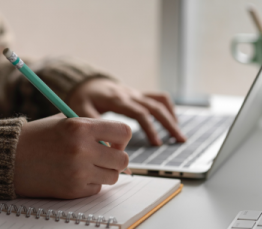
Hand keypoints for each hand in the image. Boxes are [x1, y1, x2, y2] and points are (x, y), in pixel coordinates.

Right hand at [14, 113, 131, 198]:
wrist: (10, 158)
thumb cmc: (38, 137)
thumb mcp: (65, 121)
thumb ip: (93, 128)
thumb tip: (119, 144)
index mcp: (81, 127)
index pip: (124, 132)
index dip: (121, 138)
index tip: (112, 141)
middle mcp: (82, 150)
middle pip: (123, 159)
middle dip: (116, 158)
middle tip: (103, 156)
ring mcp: (78, 172)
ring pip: (113, 176)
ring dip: (104, 172)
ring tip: (87, 165)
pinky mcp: (73, 189)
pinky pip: (97, 188)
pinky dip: (90, 183)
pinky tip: (74, 174)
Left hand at [68, 78, 185, 145]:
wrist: (84, 83)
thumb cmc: (82, 99)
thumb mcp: (82, 112)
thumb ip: (95, 130)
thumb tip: (108, 152)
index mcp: (118, 99)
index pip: (139, 113)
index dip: (150, 128)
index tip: (156, 144)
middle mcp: (130, 95)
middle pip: (155, 107)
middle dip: (169, 124)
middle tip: (179, 141)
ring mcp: (136, 94)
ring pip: (160, 102)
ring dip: (172, 118)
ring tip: (180, 136)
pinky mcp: (138, 95)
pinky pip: (158, 98)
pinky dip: (168, 108)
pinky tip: (173, 122)